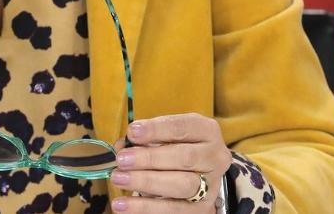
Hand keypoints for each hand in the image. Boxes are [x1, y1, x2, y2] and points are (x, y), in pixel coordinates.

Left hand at [108, 113, 232, 212]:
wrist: (199, 176)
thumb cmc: (176, 149)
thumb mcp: (165, 136)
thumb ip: (145, 139)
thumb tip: (122, 146)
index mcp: (206, 131)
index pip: (183, 127)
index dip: (157, 129)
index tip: (132, 132)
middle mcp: (215, 157)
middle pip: (185, 158)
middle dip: (150, 158)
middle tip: (122, 160)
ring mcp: (211, 185)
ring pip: (182, 185)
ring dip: (146, 182)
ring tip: (118, 179)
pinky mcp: (202, 209)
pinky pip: (174, 210)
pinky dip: (146, 208)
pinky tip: (123, 205)